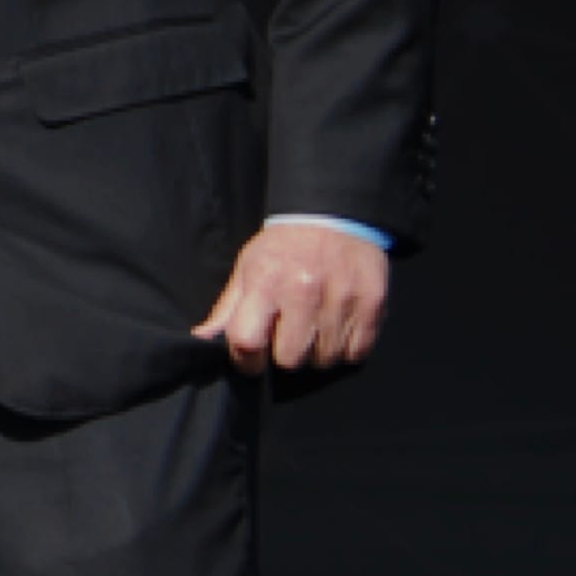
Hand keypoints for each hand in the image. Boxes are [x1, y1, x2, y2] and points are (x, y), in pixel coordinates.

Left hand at [196, 222, 386, 378]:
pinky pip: (356, 353)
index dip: (246, 360)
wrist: (334, 215)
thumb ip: (227, 309)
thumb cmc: (284, 247)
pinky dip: (347, 347)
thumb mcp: (248, 268)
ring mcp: (342, 300)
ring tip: (315, 325)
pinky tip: (338, 325)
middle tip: (289, 333)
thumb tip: (203, 341)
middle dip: (285, 353)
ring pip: (325, 360)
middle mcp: (304, 292)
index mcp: (266, 283)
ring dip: (317, 351)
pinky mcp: (372, 305)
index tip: (252, 358)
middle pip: (290, 359)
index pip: (247, 342)